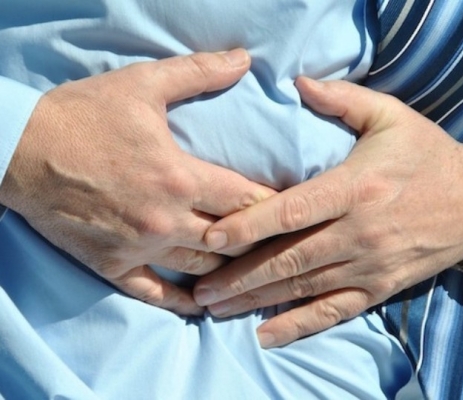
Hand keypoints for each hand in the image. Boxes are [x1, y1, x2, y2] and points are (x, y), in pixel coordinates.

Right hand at [0, 49, 273, 314]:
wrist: (21, 150)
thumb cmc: (84, 115)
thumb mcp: (143, 84)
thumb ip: (198, 72)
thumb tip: (243, 59)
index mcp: (180, 177)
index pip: (246, 199)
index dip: (275, 205)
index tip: (293, 209)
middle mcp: (166, 219)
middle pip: (231, 239)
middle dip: (259, 240)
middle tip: (281, 241)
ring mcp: (140, 248)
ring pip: (202, 268)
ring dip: (231, 270)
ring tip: (254, 269)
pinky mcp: (114, 266)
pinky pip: (155, 294)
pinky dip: (183, 302)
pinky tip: (205, 305)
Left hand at [194, 78, 462, 346]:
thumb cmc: (426, 156)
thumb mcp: (391, 116)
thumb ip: (343, 100)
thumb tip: (298, 82)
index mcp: (355, 188)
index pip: (292, 211)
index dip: (248, 225)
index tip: (211, 237)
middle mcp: (358, 232)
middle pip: (288, 258)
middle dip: (240, 275)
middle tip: (200, 288)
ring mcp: (368, 265)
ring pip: (302, 288)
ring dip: (256, 300)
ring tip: (215, 308)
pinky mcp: (378, 288)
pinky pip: (333, 311)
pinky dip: (298, 325)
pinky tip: (265, 334)